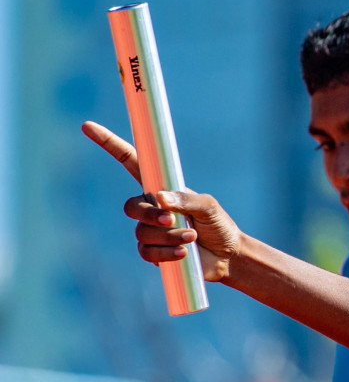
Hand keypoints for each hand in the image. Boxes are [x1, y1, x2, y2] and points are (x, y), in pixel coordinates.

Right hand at [82, 121, 241, 280]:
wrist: (227, 254)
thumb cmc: (218, 224)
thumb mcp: (208, 206)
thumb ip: (187, 199)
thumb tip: (160, 198)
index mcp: (160, 187)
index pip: (130, 162)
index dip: (110, 144)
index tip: (88, 126)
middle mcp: (151, 207)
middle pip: (132, 207)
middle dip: (151, 215)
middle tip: (172, 220)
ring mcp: (149, 229)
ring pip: (142, 232)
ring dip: (169, 236)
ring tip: (191, 237)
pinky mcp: (152, 251)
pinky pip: (146, 252)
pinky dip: (165, 253)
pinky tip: (183, 253)